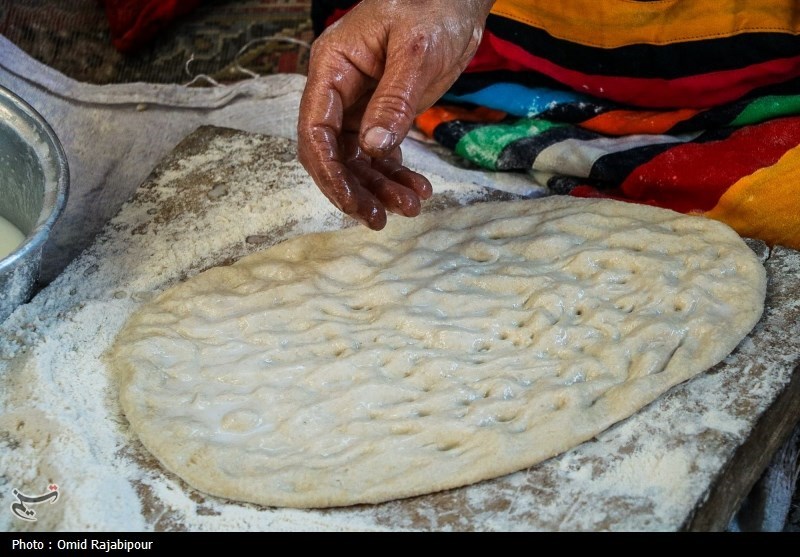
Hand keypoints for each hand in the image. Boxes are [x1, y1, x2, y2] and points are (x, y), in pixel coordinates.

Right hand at [297, 0, 494, 228]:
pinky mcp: (383, 113)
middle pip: (333, 152)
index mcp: (333, 68)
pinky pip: (381, 152)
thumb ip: (393, 100)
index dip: (329, 171)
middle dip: (353, 188)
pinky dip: (396, 174)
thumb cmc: (433, 8)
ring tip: (410, 206)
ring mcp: (360, 104)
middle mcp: (339, 90)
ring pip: (358, 158)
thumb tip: (372, 149)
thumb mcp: (416, 52)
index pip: (316, 129)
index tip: (350, 202)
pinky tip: (418, 189)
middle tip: (380, 219)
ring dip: (379, 186)